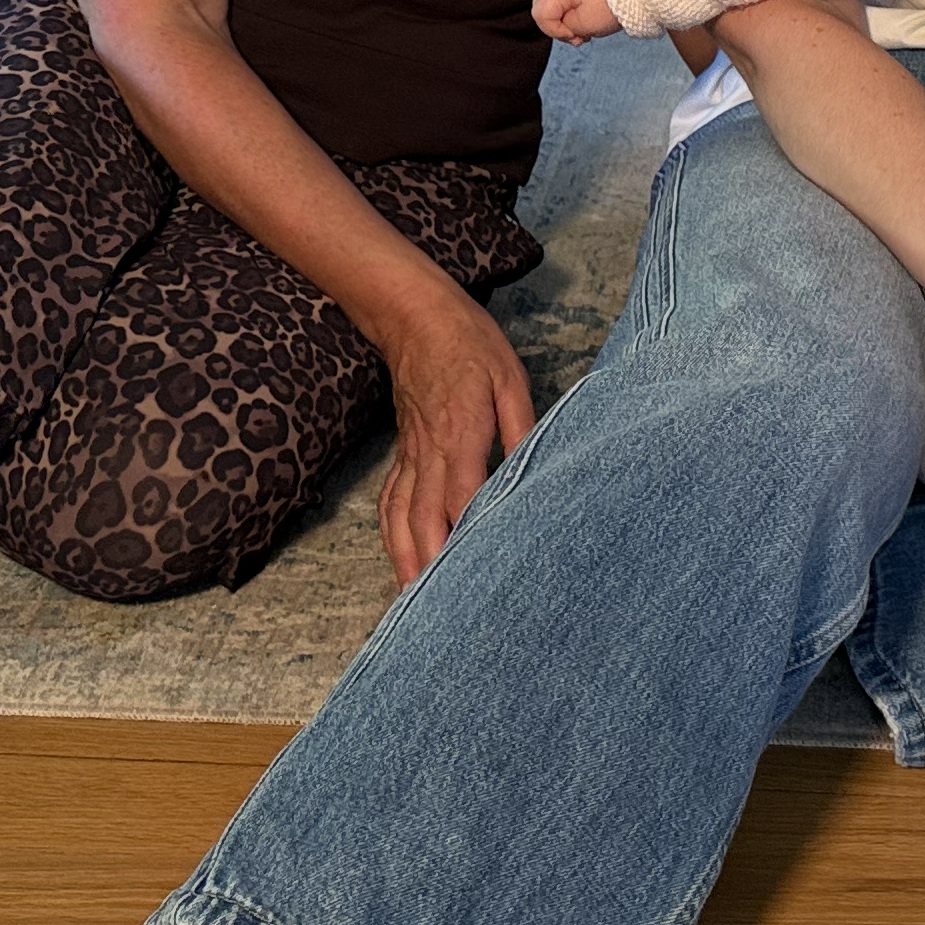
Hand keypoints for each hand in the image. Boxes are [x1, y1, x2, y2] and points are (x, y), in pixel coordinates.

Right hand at [374, 282, 535, 585]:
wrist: (414, 315)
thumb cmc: (469, 343)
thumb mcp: (509, 377)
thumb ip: (521, 426)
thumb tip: (534, 466)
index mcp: (461, 432)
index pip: (462, 496)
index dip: (467, 536)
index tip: (476, 573)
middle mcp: (429, 450)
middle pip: (424, 518)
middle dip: (430, 565)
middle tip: (438, 609)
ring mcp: (410, 453)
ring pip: (400, 515)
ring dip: (405, 559)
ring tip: (411, 600)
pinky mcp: (402, 451)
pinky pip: (390, 499)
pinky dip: (391, 534)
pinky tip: (399, 558)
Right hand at [533, 0, 619, 42]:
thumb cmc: (614, 4)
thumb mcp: (586, 23)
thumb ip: (566, 27)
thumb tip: (563, 27)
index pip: (539, 12)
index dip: (553, 29)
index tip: (574, 34)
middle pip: (541, 7)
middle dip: (556, 26)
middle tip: (577, 36)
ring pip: (551, 5)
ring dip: (565, 21)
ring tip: (584, 30)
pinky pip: (563, 0)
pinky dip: (571, 12)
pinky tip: (586, 20)